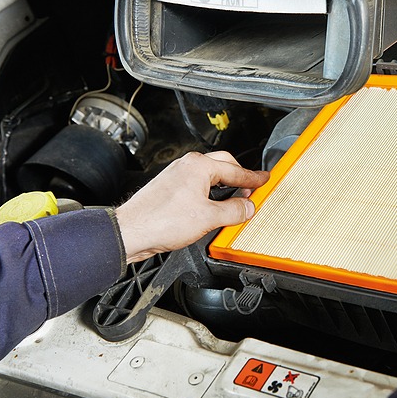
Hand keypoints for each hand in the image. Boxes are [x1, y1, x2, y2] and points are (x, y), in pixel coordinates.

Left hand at [115, 151, 268, 263]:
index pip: (236, 171)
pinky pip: (198, 184)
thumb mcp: (208, 218)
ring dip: (225, 186)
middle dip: (240, 177)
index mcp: (200, 166)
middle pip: (224, 166)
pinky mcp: (170, 188)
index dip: (253, 178)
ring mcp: (177, 175)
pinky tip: (213, 206)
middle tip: (253, 188)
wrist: (131, 231)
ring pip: (209, 175)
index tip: (265, 180)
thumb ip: (234, 211)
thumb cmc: (161, 221)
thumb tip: (248, 207)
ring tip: (236, 199)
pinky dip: (211, 192)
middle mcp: (187, 166)